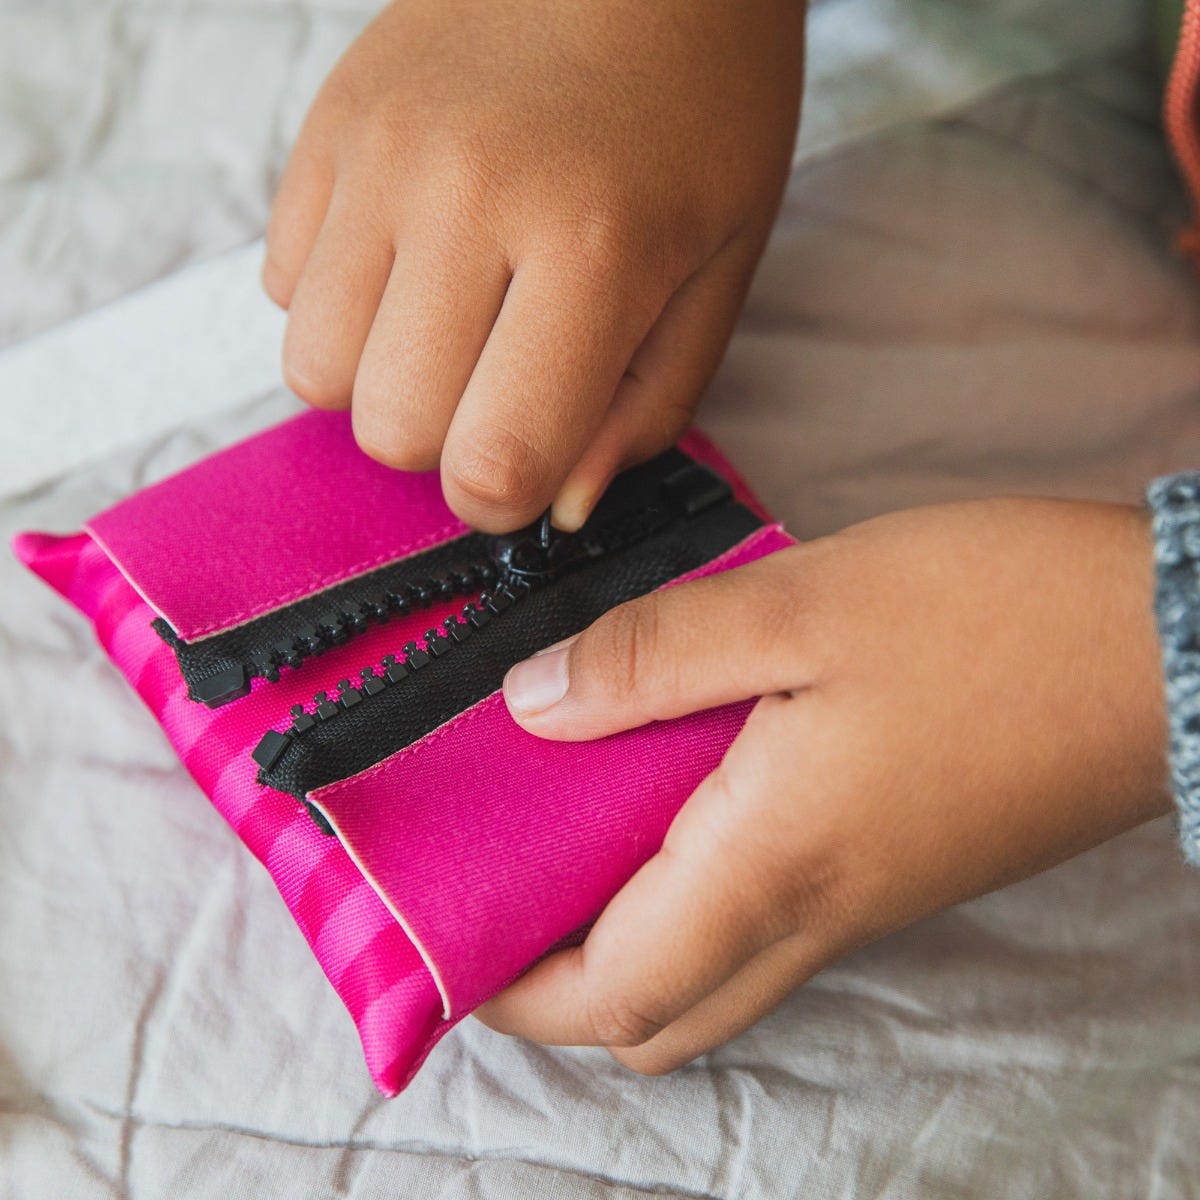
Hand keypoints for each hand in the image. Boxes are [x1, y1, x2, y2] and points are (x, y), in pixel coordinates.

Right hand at [263, 0, 804, 531]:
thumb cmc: (703, 112)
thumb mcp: (719, 272)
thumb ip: (647, 408)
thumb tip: (555, 508)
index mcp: (592, 247)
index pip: (494, 460)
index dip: (506, 500)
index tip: (529, 469)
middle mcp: (465, 197)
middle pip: (391, 431)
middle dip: (444, 443)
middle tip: (497, 385)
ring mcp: (380, 154)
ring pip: (315, 373)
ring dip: (380, 382)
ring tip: (447, 327)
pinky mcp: (325, 126)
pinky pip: (282, 287)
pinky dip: (338, 308)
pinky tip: (408, 262)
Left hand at [475, 498, 1169, 1072]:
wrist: (1168, 642)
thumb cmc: (994, 620)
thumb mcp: (803, 606)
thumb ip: (652, 657)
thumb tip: (528, 704)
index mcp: (773, 865)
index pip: (608, 991)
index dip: (511, 986)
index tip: (449, 933)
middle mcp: (815, 913)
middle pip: (655, 1016)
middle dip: (559, 984)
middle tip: (507, 886)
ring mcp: (865, 902)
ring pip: (713, 980)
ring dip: (627, 943)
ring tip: (575, 839)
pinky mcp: (898, 868)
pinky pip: (768, 925)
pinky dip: (695, 898)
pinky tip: (679, 797)